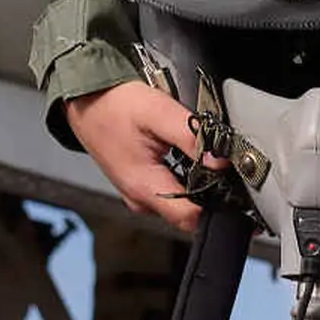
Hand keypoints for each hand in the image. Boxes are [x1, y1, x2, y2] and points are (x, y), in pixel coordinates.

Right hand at [71, 78, 217, 229]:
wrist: (85, 100)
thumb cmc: (114, 105)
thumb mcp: (159, 112)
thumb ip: (193, 137)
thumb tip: (221, 161)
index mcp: (144, 188)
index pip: (192, 218)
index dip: (219, 205)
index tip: (233, 184)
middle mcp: (140, 199)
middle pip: (189, 213)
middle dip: (210, 191)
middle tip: (220, 162)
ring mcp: (138, 194)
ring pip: (180, 202)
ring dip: (197, 183)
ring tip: (202, 155)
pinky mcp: (138, 185)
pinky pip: (170, 191)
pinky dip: (184, 177)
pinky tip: (185, 156)